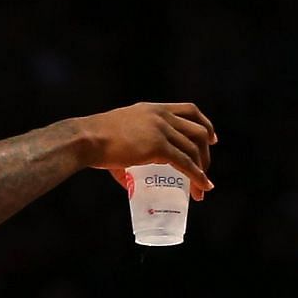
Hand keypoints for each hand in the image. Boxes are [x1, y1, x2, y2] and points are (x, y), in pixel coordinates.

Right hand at [80, 104, 214, 197]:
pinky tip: (202, 188)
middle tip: (205, 168)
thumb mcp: (118, 137)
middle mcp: (161, 116)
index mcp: (152, 109)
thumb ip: (128, 156)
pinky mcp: (157, 147)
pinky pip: (185, 163)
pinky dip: (197, 177)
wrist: (86, 139)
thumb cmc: (94, 141)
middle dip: (206, 151)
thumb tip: (130, 182)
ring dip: (203, 168)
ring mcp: (160, 130)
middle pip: (198, 130)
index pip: (189, 110)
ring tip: (202, 186)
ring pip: (194, 148)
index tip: (212, 138)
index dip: (205, 124)